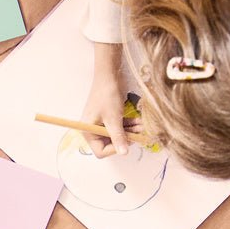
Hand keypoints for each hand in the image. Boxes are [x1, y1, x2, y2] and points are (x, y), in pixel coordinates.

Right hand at [81, 42, 137, 157]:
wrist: (110, 75)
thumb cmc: (107, 95)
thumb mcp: (114, 118)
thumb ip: (118, 137)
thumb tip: (124, 153)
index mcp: (88, 132)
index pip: (101, 151)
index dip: (115, 149)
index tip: (127, 141)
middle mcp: (92, 130)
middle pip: (109, 144)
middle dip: (125, 139)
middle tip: (139, 133)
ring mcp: (100, 124)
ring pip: (116, 135)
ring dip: (129, 132)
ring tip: (141, 126)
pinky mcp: (108, 118)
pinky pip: (118, 127)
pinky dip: (128, 125)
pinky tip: (138, 121)